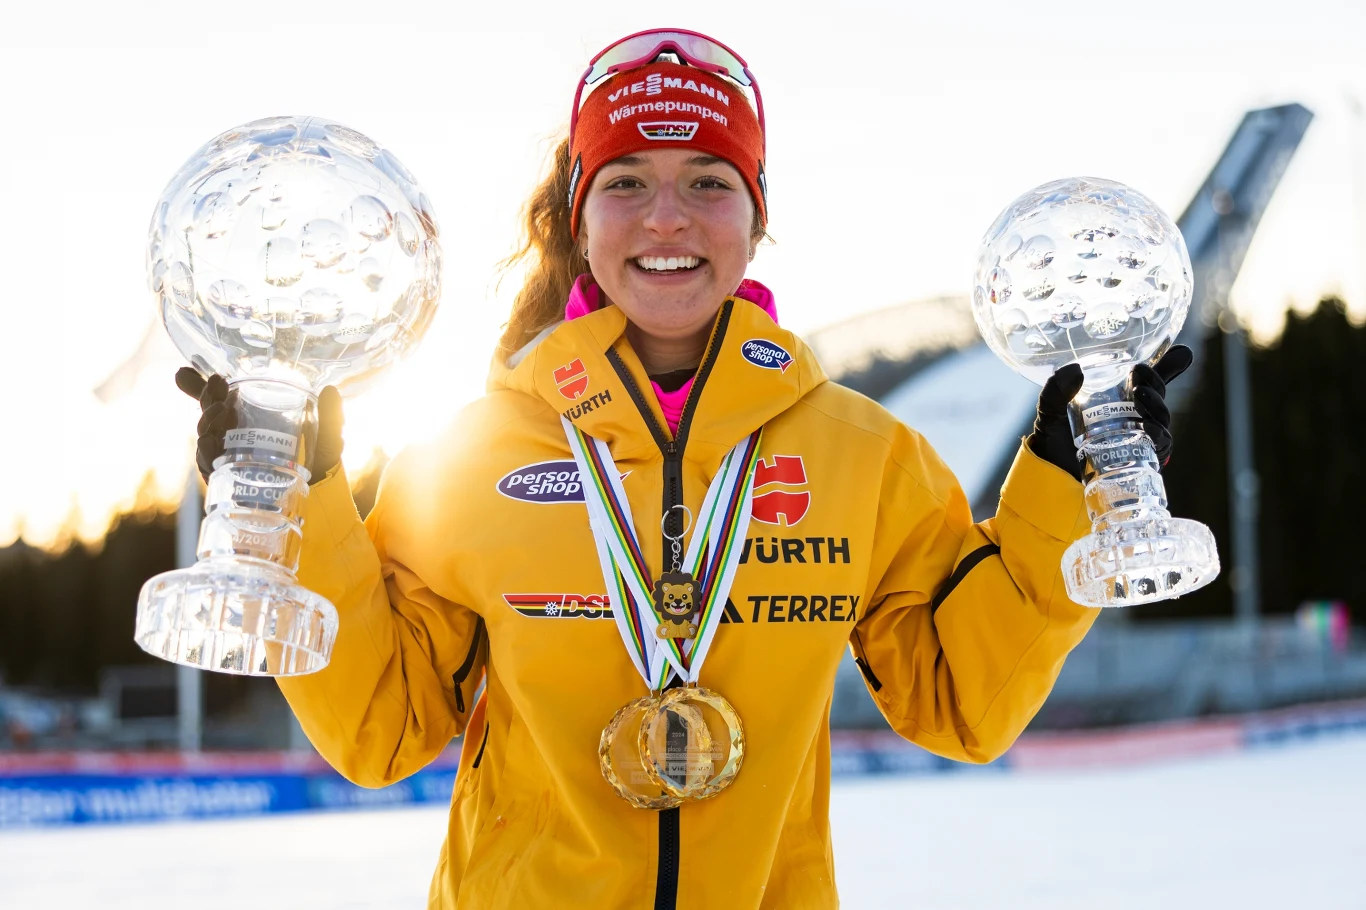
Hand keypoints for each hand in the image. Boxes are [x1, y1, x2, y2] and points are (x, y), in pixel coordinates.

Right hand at [174, 368, 343, 483]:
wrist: (320, 494)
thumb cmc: (319, 461)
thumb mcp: (326, 435)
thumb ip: (329, 413)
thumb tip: (331, 390)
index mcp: (252, 421)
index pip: (222, 400)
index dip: (211, 388)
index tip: (219, 376)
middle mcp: (235, 437)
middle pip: (209, 414)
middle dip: (207, 397)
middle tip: (219, 386)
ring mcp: (229, 457)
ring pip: (206, 435)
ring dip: (207, 420)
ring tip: (222, 409)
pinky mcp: (227, 479)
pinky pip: (208, 464)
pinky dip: (205, 450)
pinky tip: (209, 440)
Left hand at [1027, 344, 1193, 480]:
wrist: (1052, 475)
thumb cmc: (1054, 442)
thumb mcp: (1051, 412)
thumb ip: (1055, 390)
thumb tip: (1074, 369)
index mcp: (1117, 398)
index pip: (1146, 379)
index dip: (1167, 365)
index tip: (1163, 357)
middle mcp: (1133, 414)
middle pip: (1158, 393)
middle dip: (1156, 380)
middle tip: (1138, 373)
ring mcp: (1139, 435)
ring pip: (1161, 416)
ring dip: (1156, 403)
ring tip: (1139, 394)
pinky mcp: (1142, 457)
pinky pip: (1160, 444)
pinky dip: (1158, 434)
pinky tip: (1148, 427)